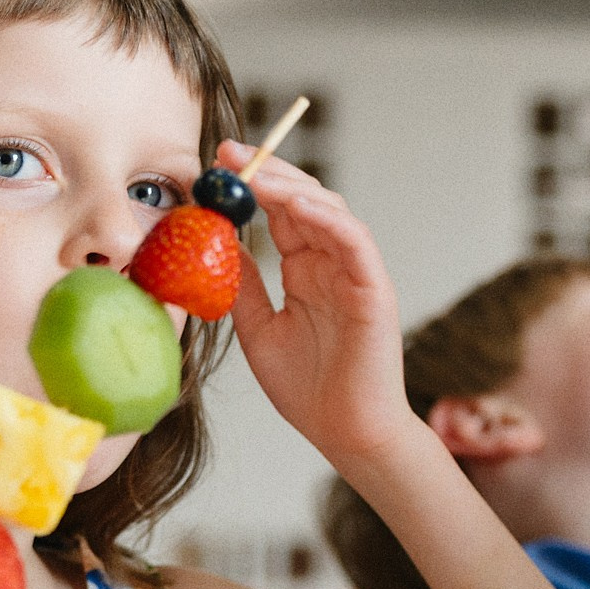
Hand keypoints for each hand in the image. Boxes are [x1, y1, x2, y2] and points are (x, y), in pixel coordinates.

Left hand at [224, 147, 418, 470]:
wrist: (346, 434)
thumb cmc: (307, 390)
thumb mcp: (257, 329)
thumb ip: (242, 286)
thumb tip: (215, 244)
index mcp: (306, 270)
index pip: (280, 212)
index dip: (251, 184)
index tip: (215, 164)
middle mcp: (331, 264)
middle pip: (304, 199)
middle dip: (267, 172)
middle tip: (228, 154)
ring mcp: (355, 273)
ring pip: (329, 211)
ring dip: (293, 187)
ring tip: (257, 174)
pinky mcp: (374, 288)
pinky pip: (354, 241)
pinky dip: (328, 218)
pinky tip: (297, 205)